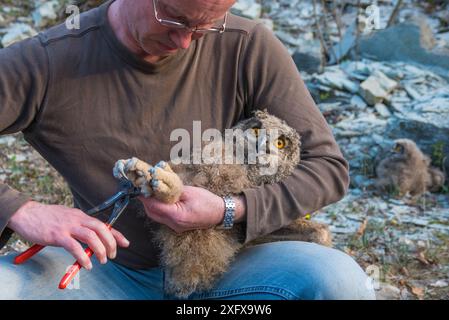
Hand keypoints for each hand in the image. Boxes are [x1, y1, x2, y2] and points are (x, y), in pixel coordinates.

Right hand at [7, 201, 129, 269]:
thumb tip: (90, 242)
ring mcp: (68, 227)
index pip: (104, 224)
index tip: (126, 243)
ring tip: (102, 261)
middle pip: (101, 229)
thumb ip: (79, 228)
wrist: (26, 214)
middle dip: (111, 243)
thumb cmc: (47, 218)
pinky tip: (86, 265)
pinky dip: (83, 257)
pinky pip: (75, 247)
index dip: (117, 234)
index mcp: (81, 216)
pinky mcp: (57, 235)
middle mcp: (78, 219)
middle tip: (112, 256)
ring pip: (91, 237)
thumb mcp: (67, 218)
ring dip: (100, 250)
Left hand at [138, 186, 246, 232]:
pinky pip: (163, 217)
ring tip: (150, 191)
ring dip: (151, 204)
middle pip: (152, 213)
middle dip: (145, 200)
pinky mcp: (178, 226)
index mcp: (177, 216)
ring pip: (156, 216)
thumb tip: (157, 184)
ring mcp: (176, 227)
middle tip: (143, 187)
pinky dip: (158, 208)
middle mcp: (174, 224)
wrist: (221, 213)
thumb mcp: (189, 191)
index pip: (154, 206)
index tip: (139, 186)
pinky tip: (159, 199)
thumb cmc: (207, 201)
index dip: (145, 196)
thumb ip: (171, 190)